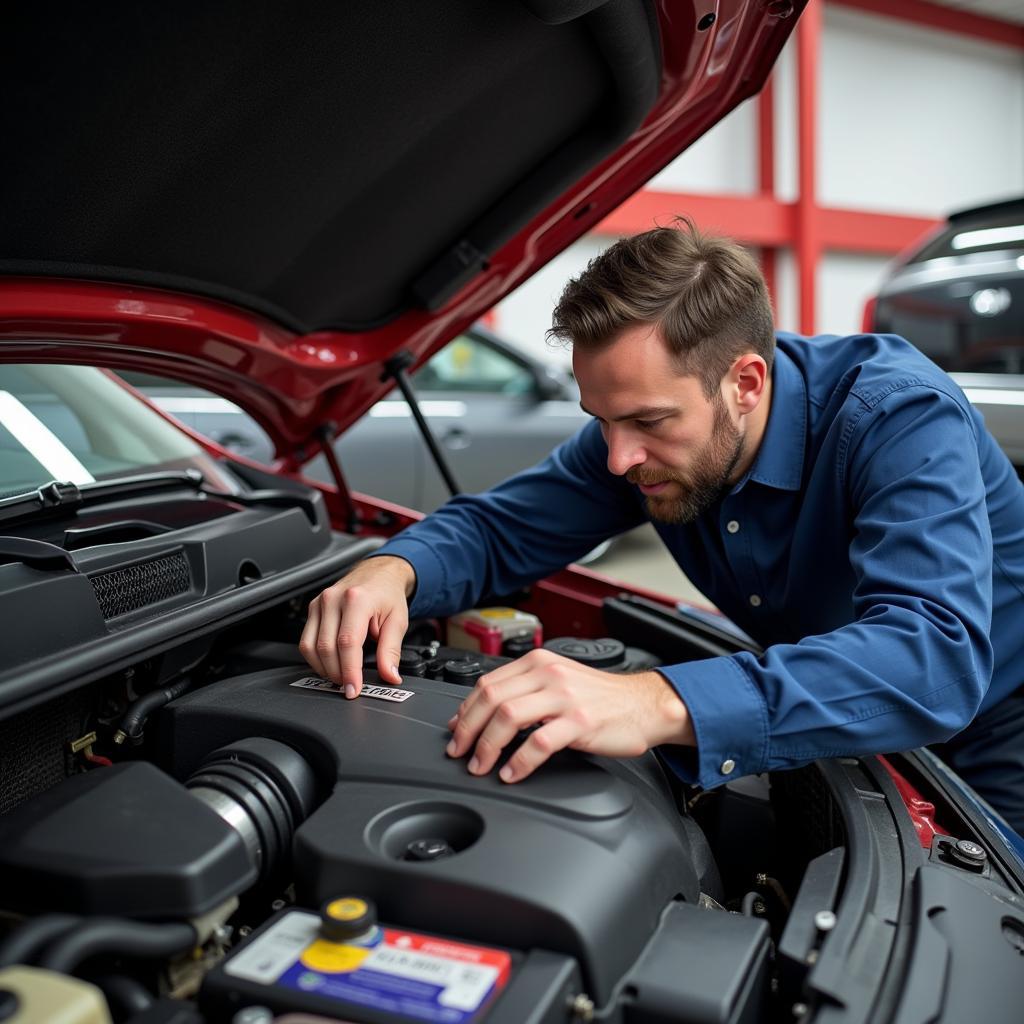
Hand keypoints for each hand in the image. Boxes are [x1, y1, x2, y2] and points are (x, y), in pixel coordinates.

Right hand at [299, 556, 415, 697]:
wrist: (378, 573)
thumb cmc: (387, 594)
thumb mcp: (398, 621)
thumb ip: (391, 650)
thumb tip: (390, 675)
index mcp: (357, 599)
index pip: (348, 643)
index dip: (350, 671)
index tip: (354, 689)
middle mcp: (333, 599)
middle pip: (327, 647)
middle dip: (337, 673)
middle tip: (350, 686)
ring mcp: (319, 603)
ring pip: (311, 646)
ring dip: (324, 668)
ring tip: (341, 677)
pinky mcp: (313, 608)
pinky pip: (306, 641)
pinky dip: (316, 658)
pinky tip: (330, 664)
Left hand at [445, 648, 694, 781]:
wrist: (645, 704)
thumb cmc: (601, 697)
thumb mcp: (558, 681)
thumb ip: (524, 691)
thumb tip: (484, 714)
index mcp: (538, 663)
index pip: (487, 683)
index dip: (465, 710)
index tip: (455, 731)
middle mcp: (548, 674)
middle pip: (491, 699)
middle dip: (468, 730)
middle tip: (460, 753)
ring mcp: (564, 697)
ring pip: (508, 717)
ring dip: (487, 746)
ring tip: (481, 765)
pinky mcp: (580, 722)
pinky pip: (539, 743)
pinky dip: (519, 761)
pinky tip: (511, 773)